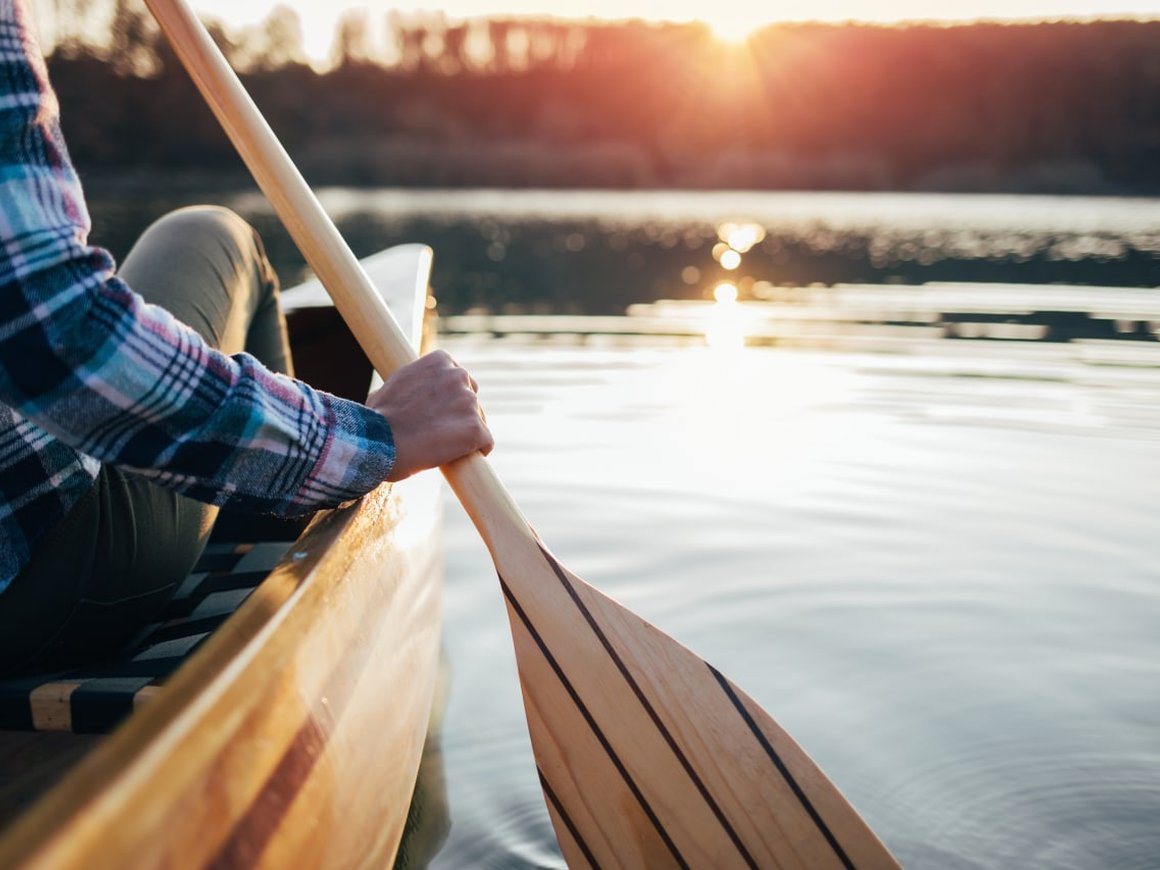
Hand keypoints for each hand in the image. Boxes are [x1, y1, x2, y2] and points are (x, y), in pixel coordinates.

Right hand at [367, 349, 493, 480]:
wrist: (378, 443)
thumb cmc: (376, 420)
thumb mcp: (388, 389)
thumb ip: (407, 386)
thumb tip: (401, 396)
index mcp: (439, 361)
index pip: (456, 375)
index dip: (448, 396)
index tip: (439, 411)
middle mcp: (458, 376)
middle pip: (471, 396)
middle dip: (460, 412)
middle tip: (442, 431)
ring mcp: (469, 402)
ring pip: (478, 420)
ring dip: (466, 433)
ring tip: (443, 447)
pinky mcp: (476, 429)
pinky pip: (486, 442)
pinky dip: (478, 450)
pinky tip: (462, 459)